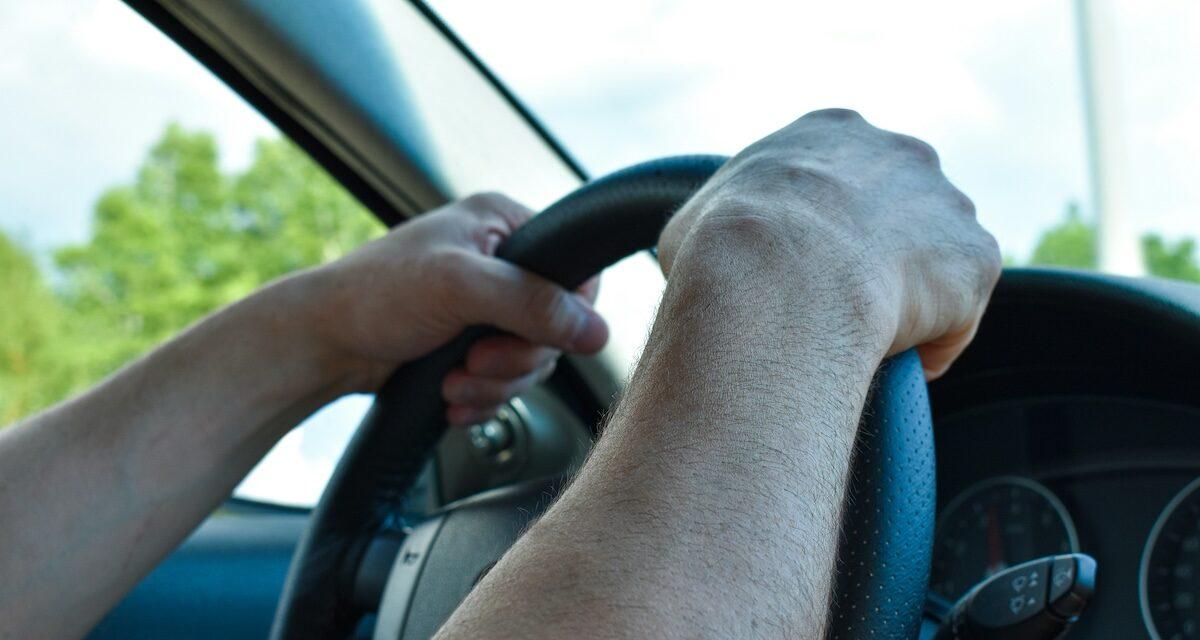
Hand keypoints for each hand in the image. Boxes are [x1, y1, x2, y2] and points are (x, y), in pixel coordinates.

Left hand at [297, 193, 607, 424]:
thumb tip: (597, 331)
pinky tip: (452, 396)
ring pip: (532, 362)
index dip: (564, 315)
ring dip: (495, 384)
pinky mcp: (473, 347)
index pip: (576, 271)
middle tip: (475, 359)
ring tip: (454, 381)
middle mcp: (502, 263)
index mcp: (505, 224)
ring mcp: (488, 309)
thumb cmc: (375, 296)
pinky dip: (482, 398)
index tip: (529, 337)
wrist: (323, 345)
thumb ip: (531, 303)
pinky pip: (507, 383)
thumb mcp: (459, 287)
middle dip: (515, 359)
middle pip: (556, 327)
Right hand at [659, 109, 999, 378]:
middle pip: (900, 210)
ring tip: (866, 341)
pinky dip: (931, 343)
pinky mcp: (976, 259)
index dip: (825, 227)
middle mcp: (900, 152)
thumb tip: (699, 261)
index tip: (809, 267)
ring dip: (911, 298)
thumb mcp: (692, 222)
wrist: (777, 279)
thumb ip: (718, 227)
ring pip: (935, 261)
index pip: (841, 175)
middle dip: (878, 255)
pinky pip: (957, 315)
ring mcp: (947, 203)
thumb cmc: (724, 250)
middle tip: (839, 306)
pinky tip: (894, 360)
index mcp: (831, 132)